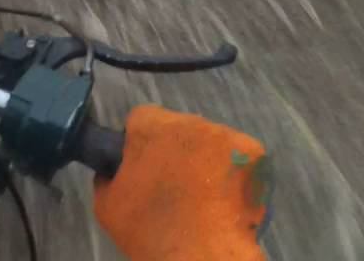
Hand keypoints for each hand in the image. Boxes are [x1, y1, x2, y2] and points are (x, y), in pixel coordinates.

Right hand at [94, 105, 269, 260]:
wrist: (202, 256)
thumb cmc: (151, 230)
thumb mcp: (107, 204)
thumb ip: (109, 175)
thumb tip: (116, 169)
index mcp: (151, 128)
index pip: (142, 117)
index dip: (141, 140)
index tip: (144, 163)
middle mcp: (191, 122)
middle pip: (179, 127)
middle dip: (176, 148)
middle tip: (174, 182)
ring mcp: (227, 136)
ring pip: (211, 140)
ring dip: (206, 158)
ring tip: (204, 194)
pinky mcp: (255, 154)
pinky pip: (239, 156)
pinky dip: (234, 171)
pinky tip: (226, 196)